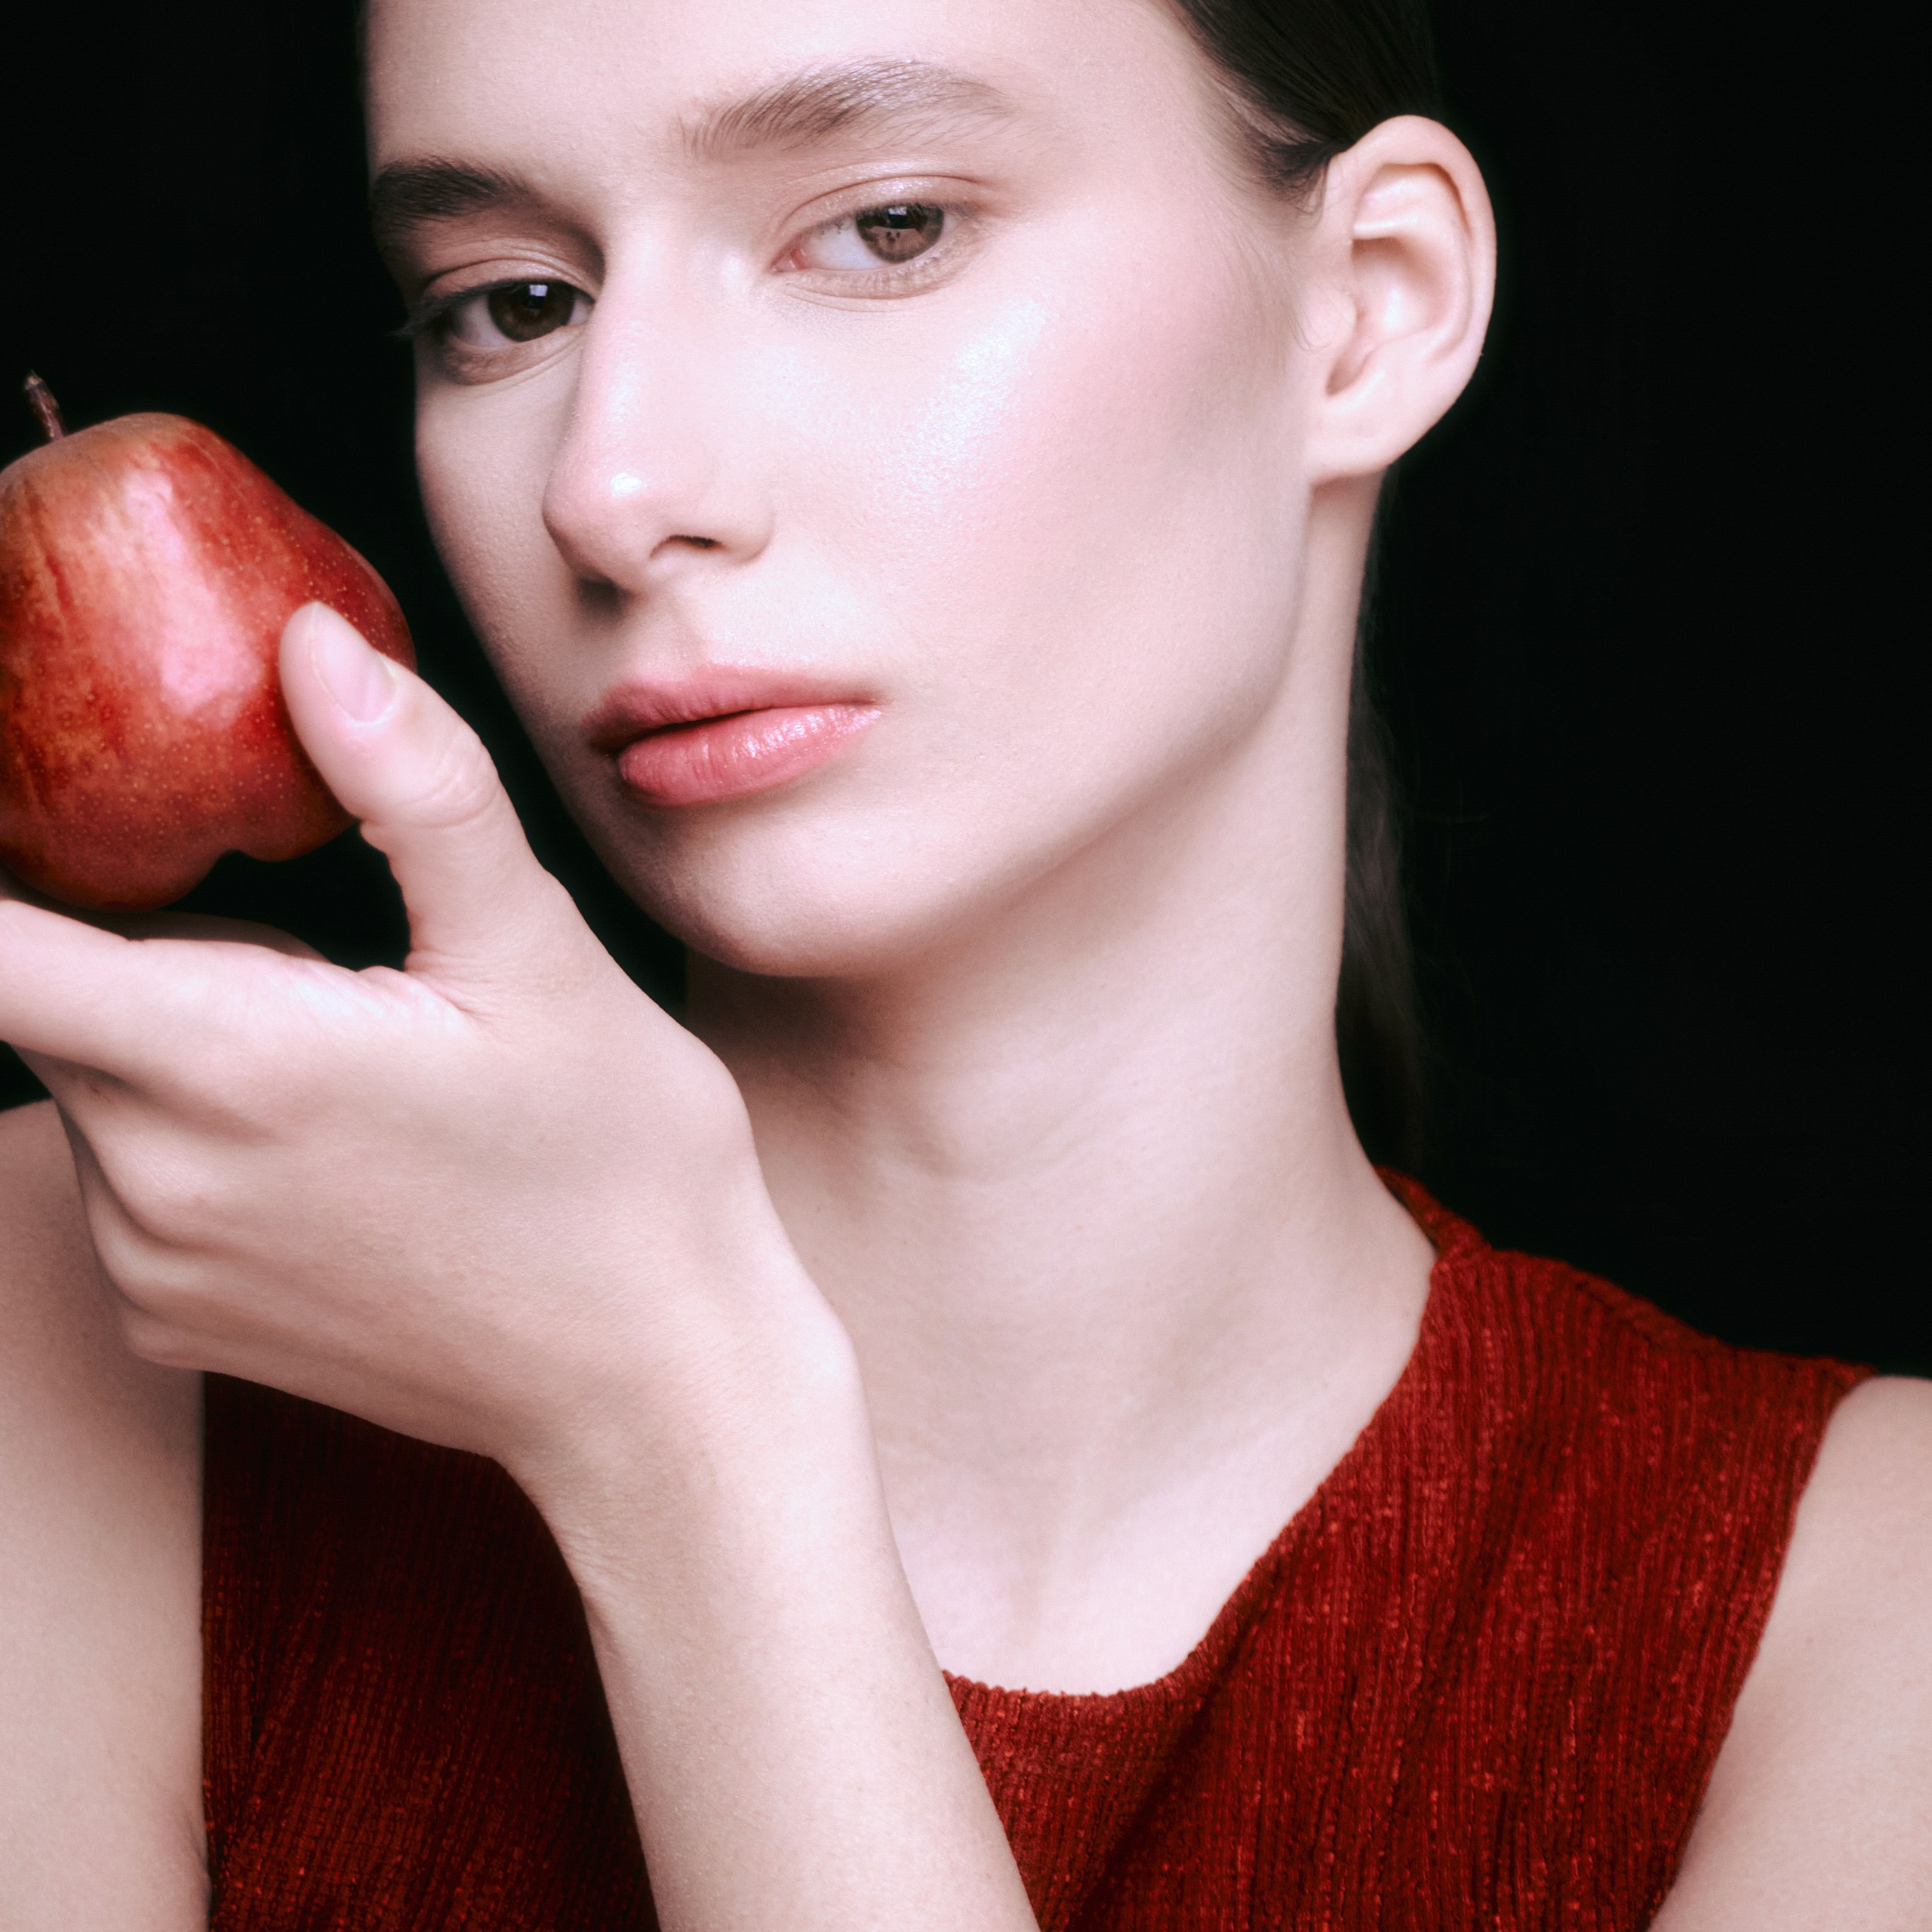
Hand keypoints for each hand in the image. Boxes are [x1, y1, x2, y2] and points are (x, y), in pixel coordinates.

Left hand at [0, 602, 829, 1490]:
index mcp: (231, 1060)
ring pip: (94, 1076)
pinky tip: (340, 1158)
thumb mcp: (547, 958)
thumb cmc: (624, 1167)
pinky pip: (126, 1174)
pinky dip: (193, 1132)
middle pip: (52, 989)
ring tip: (364, 1072)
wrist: (655, 1379)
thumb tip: (314, 643)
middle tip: (332, 967)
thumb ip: (417, 788)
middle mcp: (151, 1177)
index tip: (40, 801)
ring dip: (178, 1035)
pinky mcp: (168, 1320)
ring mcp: (148, 1265)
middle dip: (157, 937)